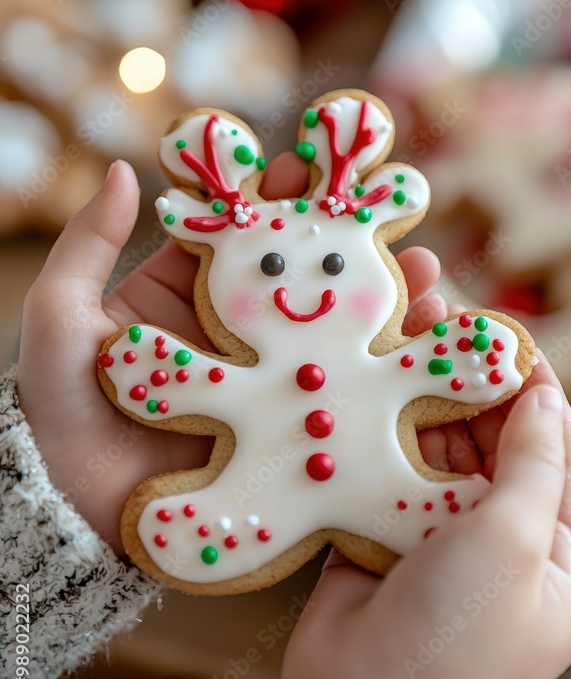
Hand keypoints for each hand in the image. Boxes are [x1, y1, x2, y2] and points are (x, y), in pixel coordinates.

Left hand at [17, 157, 444, 554]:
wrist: (72, 507)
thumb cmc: (58, 408)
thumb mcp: (60, 319)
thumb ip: (89, 247)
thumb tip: (121, 172)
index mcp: (188, 296)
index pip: (244, 237)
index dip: (279, 202)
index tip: (316, 171)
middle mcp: (235, 337)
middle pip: (304, 280)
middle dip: (351, 247)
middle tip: (395, 221)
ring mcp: (265, 385)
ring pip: (334, 335)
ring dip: (383, 306)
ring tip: (429, 279)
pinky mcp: (283, 432)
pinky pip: (338, 399)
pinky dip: (381, 378)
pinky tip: (418, 355)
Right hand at [282, 348, 570, 678]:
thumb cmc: (457, 636)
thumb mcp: (514, 542)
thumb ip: (532, 464)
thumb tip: (546, 397)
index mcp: (552, 557)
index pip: (552, 459)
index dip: (533, 396)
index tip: (507, 340)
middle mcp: (499, 543)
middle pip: (492, 448)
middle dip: (471, 388)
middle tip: (445, 327)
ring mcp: (439, 539)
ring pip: (438, 455)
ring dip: (425, 402)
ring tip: (407, 342)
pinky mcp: (385, 535)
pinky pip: (390, 474)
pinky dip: (383, 436)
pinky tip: (371, 390)